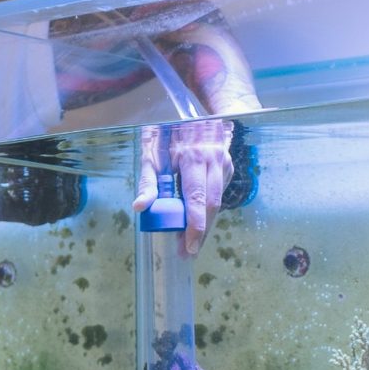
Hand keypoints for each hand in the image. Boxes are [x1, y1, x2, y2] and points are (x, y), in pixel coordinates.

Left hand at [134, 120, 233, 255]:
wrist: (198, 117)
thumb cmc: (168, 135)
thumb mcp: (152, 155)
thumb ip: (147, 182)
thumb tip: (140, 208)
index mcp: (194, 157)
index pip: (197, 198)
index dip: (195, 225)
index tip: (188, 246)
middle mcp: (214, 160)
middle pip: (212, 205)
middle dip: (200, 232)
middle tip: (187, 252)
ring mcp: (225, 164)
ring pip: (218, 202)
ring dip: (205, 223)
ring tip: (189, 241)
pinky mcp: (228, 168)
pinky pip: (218, 194)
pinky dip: (207, 209)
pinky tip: (196, 218)